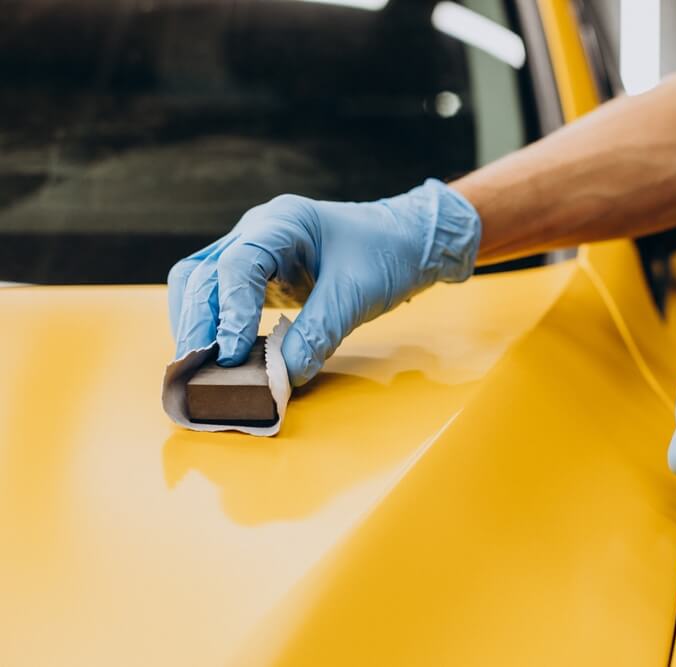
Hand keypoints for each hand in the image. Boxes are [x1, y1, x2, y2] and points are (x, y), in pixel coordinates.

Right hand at [168, 179, 479, 386]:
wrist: (407, 241)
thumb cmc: (387, 255)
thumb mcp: (358, 294)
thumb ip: (318, 333)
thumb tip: (280, 378)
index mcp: (284, 221)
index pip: (238, 264)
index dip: (229, 312)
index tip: (230, 356)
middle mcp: (258, 229)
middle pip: (203, 274)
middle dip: (197, 324)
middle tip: (196, 372)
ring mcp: (252, 248)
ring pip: (201, 283)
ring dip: (196, 325)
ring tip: (198, 371)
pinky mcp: (256, 272)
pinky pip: (218, 295)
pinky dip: (213, 325)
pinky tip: (218, 357)